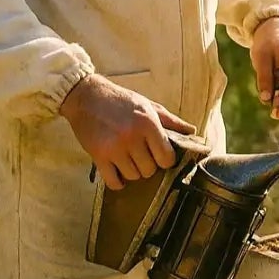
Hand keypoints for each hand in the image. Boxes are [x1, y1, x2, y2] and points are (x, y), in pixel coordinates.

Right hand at [60, 74, 197, 191]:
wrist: (86, 96)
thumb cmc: (121, 101)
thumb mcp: (149, 106)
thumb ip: (171, 121)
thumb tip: (193, 132)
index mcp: (148, 123)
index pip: (166, 158)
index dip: (165, 159)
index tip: (160, 155)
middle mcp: (132, 137)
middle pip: (149, 170)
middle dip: (149, 165)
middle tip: (142, 156)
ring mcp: (114, 148)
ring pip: (133, 176)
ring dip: (133, 171)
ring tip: (129, 160)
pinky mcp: (98, 155)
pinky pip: (113, 181)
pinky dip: (118, 182)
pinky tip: (118, 172)